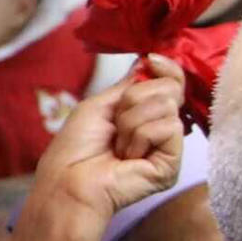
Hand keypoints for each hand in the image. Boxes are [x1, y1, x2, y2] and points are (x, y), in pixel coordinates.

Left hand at [3, 63, 189, 240]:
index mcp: (145, 113)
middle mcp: (161, 128)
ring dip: (131, 122)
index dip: (166, 68)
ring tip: (118, 145)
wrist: (69, 180)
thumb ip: (130, 84)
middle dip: (134, 100)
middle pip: (170, 88)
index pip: (171, 82)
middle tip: (115, 125)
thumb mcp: (101, 104)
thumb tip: (149, 61)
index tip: (152, 61)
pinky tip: (127, 157)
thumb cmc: (76, 146)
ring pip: (166, 106)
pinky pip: (168, 127)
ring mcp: (168, 147)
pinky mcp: (172, 164)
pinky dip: (139, 137)